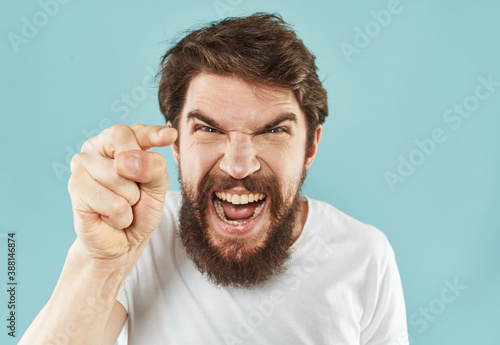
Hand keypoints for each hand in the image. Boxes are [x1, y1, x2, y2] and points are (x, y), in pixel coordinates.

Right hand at [68, 124, 176, 259]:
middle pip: (125, 145)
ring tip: (121, 206)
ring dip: (130, 200)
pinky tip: (110, 217)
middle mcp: (96, 147)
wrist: (123, 241)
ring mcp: (82, 164)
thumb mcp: (158, 185)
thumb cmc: (140, 208)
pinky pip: (113, 202)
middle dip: (139, 175)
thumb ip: (152, 167)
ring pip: (118, 176)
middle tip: (134, 192)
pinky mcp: (75, 186)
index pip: (136, 131)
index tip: (170, 136)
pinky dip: (120, 216)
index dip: (152, 133)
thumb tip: (124, 161)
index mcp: (119, 141)